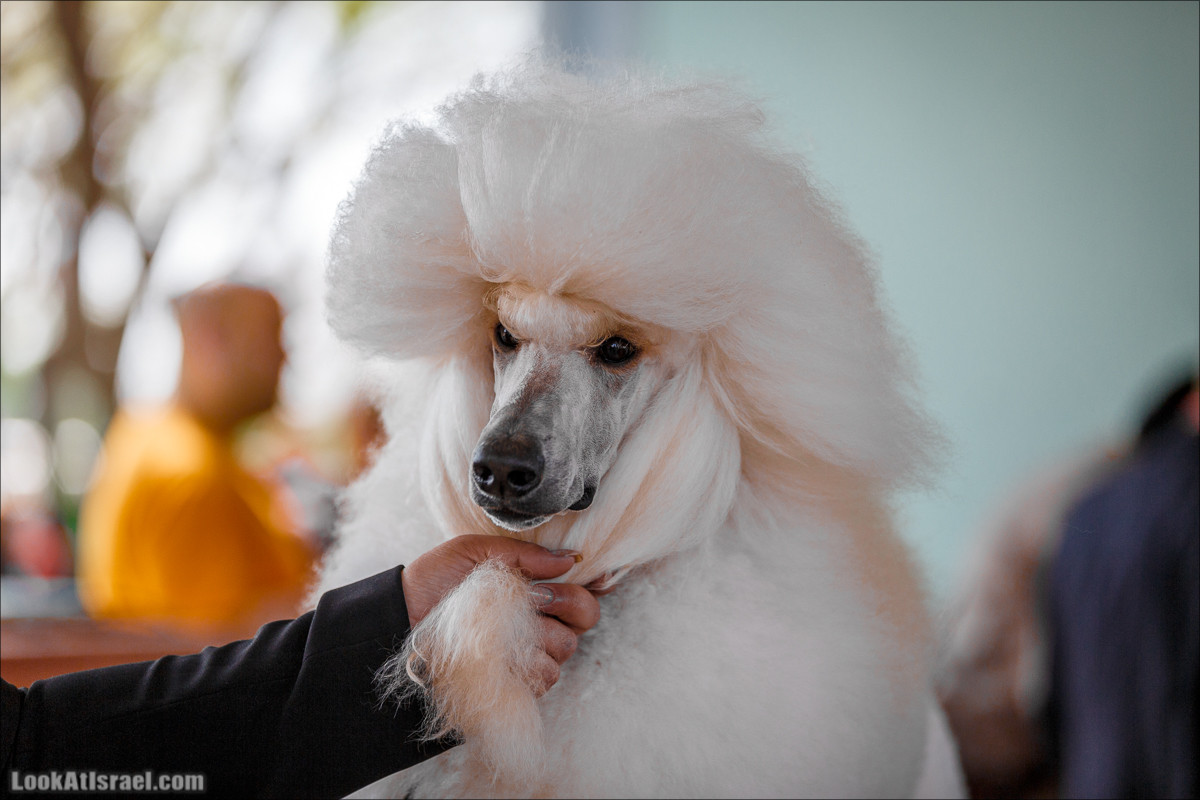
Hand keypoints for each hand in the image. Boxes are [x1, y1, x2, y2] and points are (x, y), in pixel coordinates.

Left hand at [400, 535, 602, 694]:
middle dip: (568, 603)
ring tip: (507, 626)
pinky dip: (528, 663)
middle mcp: (540, 620)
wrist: (401, 619)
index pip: (584, 588)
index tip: (578, 577)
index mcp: (535, 587)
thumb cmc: (434, 581)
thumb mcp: (474, 551)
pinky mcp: (518, 681)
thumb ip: (523, 554)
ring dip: (541, 633)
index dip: (593, 583)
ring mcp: (531, 652)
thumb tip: (568, 558)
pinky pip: (546, 676)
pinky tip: (503, 653)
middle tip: (536, 596)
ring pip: (566, 646)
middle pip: (586, 616)